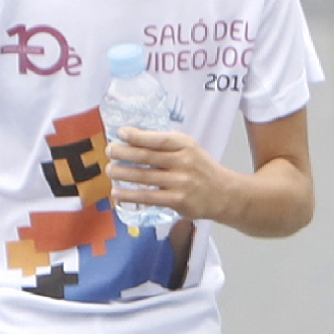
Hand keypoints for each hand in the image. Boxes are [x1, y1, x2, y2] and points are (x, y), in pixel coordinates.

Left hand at [106, 127, 235, 227]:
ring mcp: (181, 182)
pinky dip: (130, 195)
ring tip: (109, 170)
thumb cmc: (200, 169)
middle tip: (109, 150)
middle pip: (147, 156)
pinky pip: (148, 197)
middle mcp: (184, 162)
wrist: (223, 194)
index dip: (137, 135)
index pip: (158, 139)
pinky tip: (117, 193)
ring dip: (122, 173)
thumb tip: (133, 138)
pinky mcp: (177, 201)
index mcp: (186, 145)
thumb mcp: (189, 149)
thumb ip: (166, 144)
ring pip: (144, 177)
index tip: (120, 133)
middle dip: (124, 153)